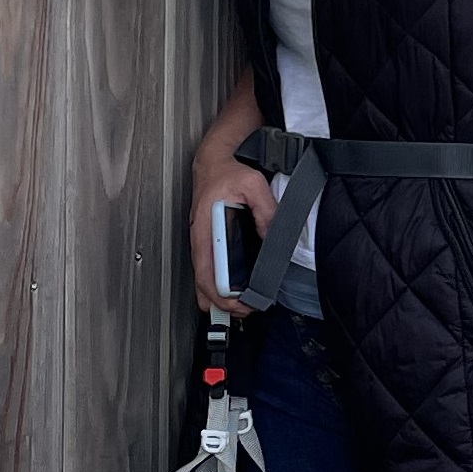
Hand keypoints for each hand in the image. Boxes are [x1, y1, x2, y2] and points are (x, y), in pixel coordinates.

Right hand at [188, 155, 278, 315]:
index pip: (207, 271)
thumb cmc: (227, 172)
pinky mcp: (206, 242)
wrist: (213, 162)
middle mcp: (200, 239)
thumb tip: (272, 234)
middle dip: (222, 302)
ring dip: (218, 297)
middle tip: (245, 309)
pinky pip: (206, 270)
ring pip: (202, 280)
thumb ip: (265, 209)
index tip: (238, 302)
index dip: (221, 292)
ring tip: (241, 305)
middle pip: (202, 283)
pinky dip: (216, 286)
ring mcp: (201, 242)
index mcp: (206, 229)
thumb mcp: (253, 184)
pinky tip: (231, 291)